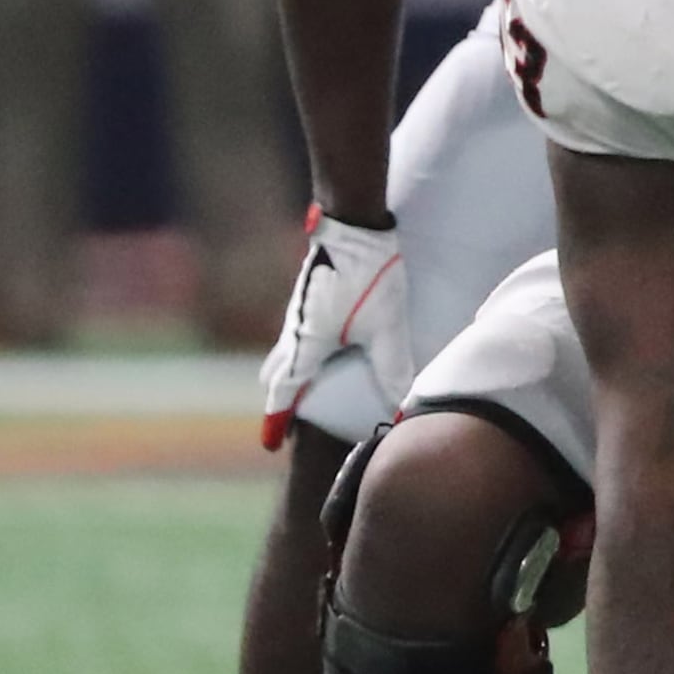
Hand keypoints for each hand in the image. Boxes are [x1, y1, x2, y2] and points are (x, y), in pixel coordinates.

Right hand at [258, 209, 410, 448]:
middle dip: (281, 401)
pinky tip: (319, 353)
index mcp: (304, 345)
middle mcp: (293, 332)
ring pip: (285, 354)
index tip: (271, 445)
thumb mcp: (387, 327)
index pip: (283, 391)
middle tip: (288, 425)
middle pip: (278, 375)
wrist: (351, 227)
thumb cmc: (368, 277)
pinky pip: (297, 337)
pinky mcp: (309, 299)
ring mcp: (298, 313)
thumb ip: (392, 368)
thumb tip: (402, 409)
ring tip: (300, 394)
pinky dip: (300, 355)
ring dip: (288, 376)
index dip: (277, 419)